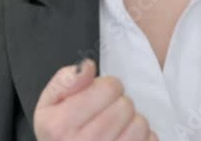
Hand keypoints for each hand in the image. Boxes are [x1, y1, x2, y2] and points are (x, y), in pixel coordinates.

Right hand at [33, 58, 158, 140]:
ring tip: (115, 129)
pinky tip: (123, 140)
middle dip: (117, 105)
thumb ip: (66, 81)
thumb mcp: (49, 105)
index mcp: (61, 125)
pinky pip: (150, 139)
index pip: (109, 87)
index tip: (96, 97)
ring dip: (130, 122)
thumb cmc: (59, 133)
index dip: (105, 87)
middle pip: (126, 105)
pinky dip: (142, 138)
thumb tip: (88, 67)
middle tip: (104, 114)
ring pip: (140, 123)